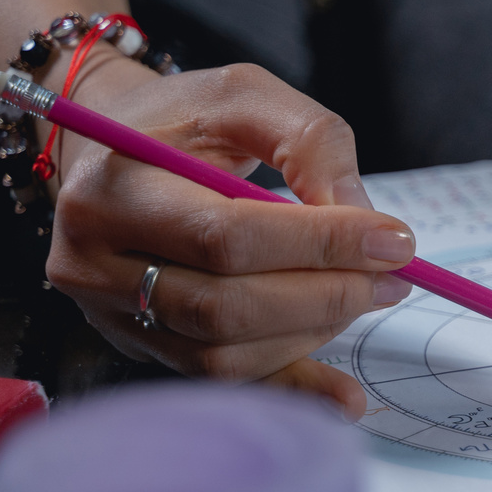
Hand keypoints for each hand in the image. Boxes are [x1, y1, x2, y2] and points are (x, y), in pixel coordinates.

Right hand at [45, 55, 416, 417]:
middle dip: (326, 295)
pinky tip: (345, 395)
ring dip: (314, 331)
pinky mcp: (141, 345)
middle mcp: (95, 264)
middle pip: (226, 306)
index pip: (228, 236)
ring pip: (226, 353)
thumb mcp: (247, 96)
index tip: (395, 240)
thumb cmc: (183, 121)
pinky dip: (292, 388)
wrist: (112, 151)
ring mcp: (113, 315)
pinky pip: (223, 381)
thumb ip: (311, 142)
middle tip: (394, 276)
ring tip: (368, 294)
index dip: (321, 244)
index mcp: (113, 191)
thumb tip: (365, 220)